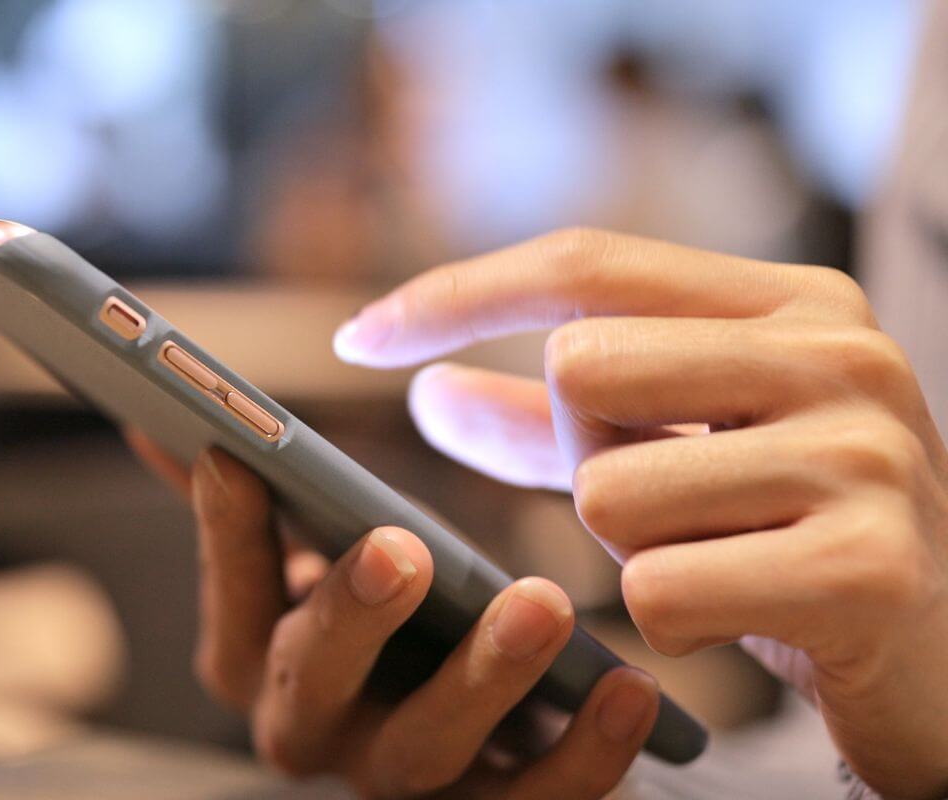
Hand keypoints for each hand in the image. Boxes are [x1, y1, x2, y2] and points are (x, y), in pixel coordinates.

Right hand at [128, 436, 659, 798]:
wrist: (468, 744)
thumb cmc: (380, 631)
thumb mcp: (311, 566)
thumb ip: (255, 509)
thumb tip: (159, 427)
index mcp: (263, 660)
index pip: (231, 595)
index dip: (227, 534)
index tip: (236, 457)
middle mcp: (316, 730)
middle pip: (310, 684)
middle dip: (348, 616)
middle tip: (398, 547)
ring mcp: (402, 782)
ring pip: (425, 752)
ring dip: (482, 682)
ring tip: (540, 605)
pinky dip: (582, 756)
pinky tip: (629, 689)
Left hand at [334, 228, 947, 799]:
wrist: (938, 652)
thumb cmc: (779, 536)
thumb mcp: (665, 453)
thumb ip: (545, 423)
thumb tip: (424, 391)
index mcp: (792, 301)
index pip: (583, 263)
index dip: (458, 294)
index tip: (358, 336)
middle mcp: (840, 354)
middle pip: (582, 369)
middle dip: (582, 454)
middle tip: (663, 499)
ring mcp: (865, 457)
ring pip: (609, 494)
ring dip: (628, 550)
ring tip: (717, 559)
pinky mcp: (868, 571)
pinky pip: (659, 594)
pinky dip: (668, 624)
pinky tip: (739, 617)